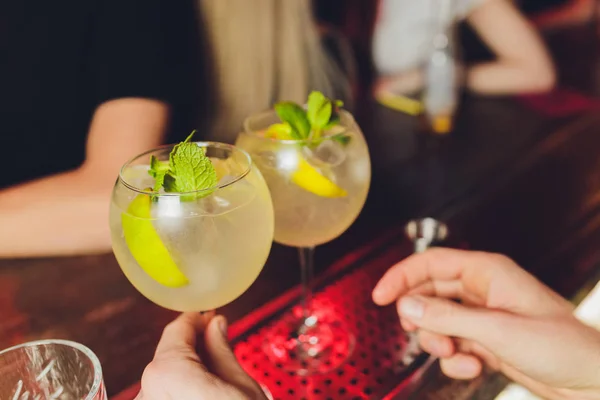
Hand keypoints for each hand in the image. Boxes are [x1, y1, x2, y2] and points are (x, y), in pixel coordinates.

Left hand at [136, 313, 265, 399]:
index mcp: (168, 372)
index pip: (177, 330)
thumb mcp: (241, 387)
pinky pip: (162, 396)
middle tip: (218, 338)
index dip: (198, 319)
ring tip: (215, 372)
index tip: (212, 315)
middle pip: (169, 355)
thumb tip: (215, 325)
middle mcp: (146, 393)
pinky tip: (202, 393)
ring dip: (186, 369)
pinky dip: (179, 390)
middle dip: (193, 345)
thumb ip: (221, 351)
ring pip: (165, 378)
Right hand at [373, 248, 599, 399]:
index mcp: (486, 272)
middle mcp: (481, 290)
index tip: (379, 296)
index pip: (430, 263)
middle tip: (421, 334)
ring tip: (457, 354)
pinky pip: (452, 344)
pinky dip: (455, 359)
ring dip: (439, 342)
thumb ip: (447, 317)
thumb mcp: (497, 330)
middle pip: (429, 293)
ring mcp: (482, 316)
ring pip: (437, 322)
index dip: (400, 277)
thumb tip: (407, 305)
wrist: (590, 381)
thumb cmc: (563, 346)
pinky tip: (473, 366)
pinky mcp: (485, 340)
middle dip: (422, 318)